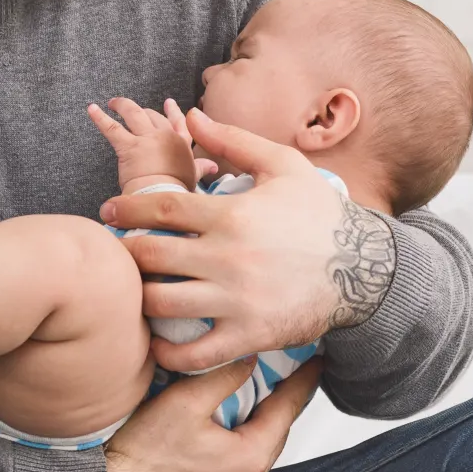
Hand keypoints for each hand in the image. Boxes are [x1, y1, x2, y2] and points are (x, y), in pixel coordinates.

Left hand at [88, 97, 199, 193]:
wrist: (163, 198)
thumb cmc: (178, 192)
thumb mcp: (193, 177)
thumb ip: (200, 168)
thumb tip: (212, 166)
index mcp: (181, 144)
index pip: (178, 123)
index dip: (173, 112)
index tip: (169, 103)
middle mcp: (165, 137)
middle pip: (153, 116)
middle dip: (143, 111)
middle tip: (133, 109)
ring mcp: (147, 140)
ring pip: (133, 114)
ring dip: (122, 106)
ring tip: (113, 102)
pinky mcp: (129, 146)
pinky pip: (112, 128)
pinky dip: (100, 117)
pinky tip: (92, 109)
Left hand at [100, 109, 397, 370]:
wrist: (363, 269)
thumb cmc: (320, 215)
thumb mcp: (284, 166)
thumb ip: (234, 140)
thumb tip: (192, 116)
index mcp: (233, 214)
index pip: (161, 209)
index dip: (126, 209)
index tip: (109, 212)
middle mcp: (229, 258)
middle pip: (151, 256)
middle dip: (125, 253)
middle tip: (118, 253)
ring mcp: (236, 300)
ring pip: (162, 304)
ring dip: (140, 298)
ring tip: (137, 291)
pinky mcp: (247, 335)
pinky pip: (193, 354)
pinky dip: (167, 353)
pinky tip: (158, 342)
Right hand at [105, 357, 321, 471]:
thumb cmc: (140, 461)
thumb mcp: (185, 402)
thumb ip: (223, 375)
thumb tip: (247, 358)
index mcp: (250, 458)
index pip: (287, 409)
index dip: (302, 381)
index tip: (316, 362)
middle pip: (272, 433)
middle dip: (276, 402)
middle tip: (281, 374)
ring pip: (251, 452)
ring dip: (251, 425)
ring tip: (245, 397)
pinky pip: (232, 469)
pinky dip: (232, 446)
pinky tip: (215, 432)